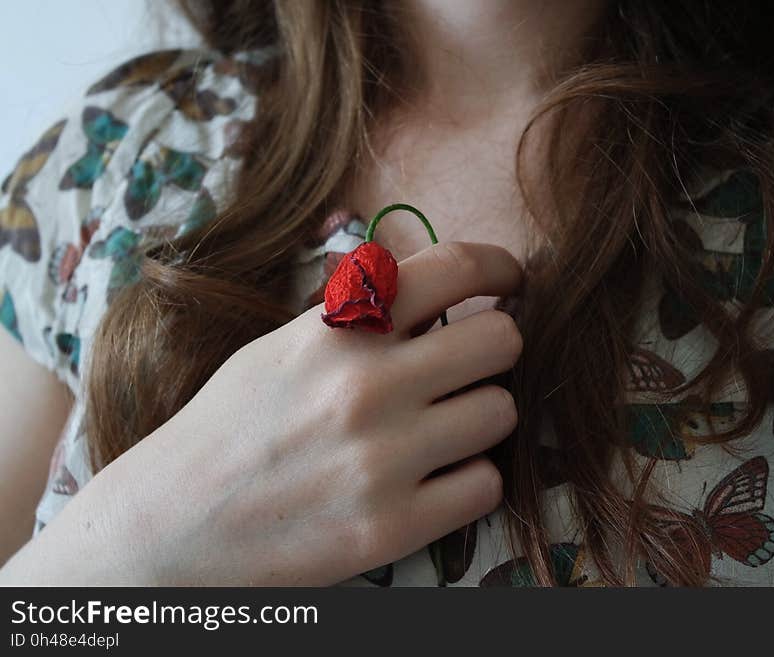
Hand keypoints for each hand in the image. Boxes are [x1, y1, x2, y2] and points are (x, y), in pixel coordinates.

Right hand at [0, 241, 522, 584]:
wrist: (172, 525)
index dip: (499, 266)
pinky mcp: (391, 528)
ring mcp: (381, 461)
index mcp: (334, 329)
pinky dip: (469, 479)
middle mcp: (364, 387)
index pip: (453, 267)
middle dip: (495, 348)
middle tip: (472, 364)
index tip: (511, 282)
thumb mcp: (281, 346)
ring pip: (502, 413)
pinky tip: (434, 478)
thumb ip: (357, 314)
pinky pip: (485, 484)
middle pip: (501, 341)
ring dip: (481, 418)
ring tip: (442, 428)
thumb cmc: (230, 426)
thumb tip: (433, 285)